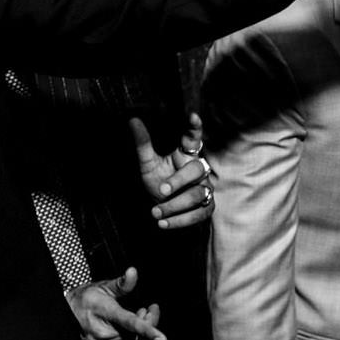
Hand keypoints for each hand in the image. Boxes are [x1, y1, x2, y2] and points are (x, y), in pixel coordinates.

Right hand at [64, 267, 165, 339]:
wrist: (66, 315)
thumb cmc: (86, 300)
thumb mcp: (104, 288)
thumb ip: (122, 283)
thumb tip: (133, 272)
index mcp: (106, 313)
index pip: (130, 323)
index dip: (148, 331)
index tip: (163, 339)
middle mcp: (102, 334)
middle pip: (137, 337)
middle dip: (148, 324)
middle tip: (146, 310)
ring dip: (139, 336)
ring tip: (134, 318)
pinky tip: (125, 333)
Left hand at [129, 114, 214, 230]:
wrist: (165, 209)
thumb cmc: (159, 181)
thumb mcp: (148, 164)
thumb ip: (143, 145)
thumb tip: (132, 120)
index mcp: (185, 155)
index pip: (193, 139)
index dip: (194, 128)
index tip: (192, 116)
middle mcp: (199, 170)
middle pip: (196, 169)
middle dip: (179, 181)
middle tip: (161, 190)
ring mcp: (205, 189)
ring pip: (197, 194)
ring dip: (175, 205)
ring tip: (155, 212)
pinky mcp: (206, 208)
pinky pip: (198, 214)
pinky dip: (179, 221)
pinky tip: (162, 223)